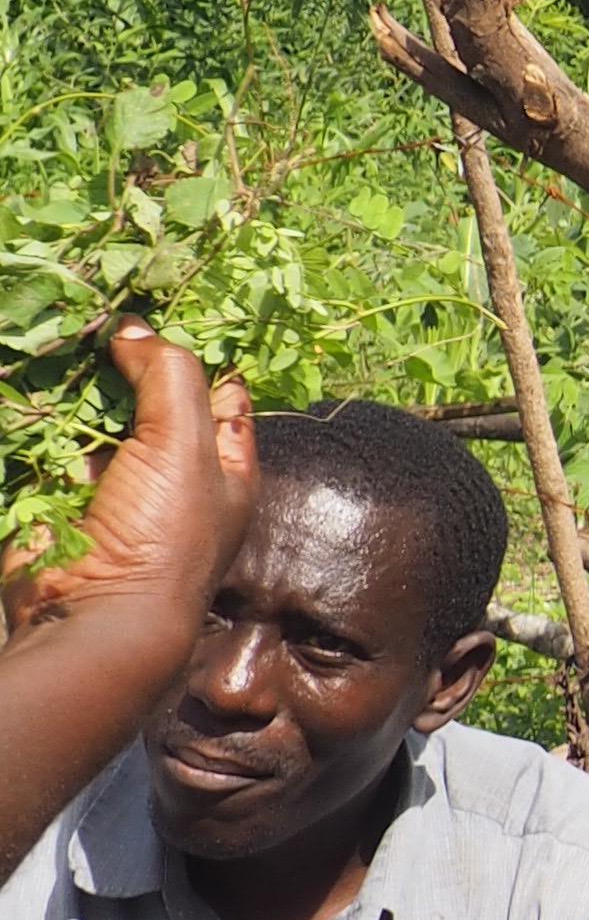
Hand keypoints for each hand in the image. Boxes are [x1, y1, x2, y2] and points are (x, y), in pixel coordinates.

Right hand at [2, 325, 255, 637]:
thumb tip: (135, 330)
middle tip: (103, 314)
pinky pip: (47, 444)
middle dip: (126, 362)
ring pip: (92, 417)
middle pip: (150, 400)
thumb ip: (169, 378)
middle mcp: (170, 474)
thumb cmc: (163, 534)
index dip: (204, 352)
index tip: (174, 304)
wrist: (92, 615)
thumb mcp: (186, 445)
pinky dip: (39, 416)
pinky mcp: (58, 496)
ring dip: (77, 384)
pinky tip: (35, 375)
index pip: (222, 395)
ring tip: (64, 334)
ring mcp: (111, 486)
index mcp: (222, 467)